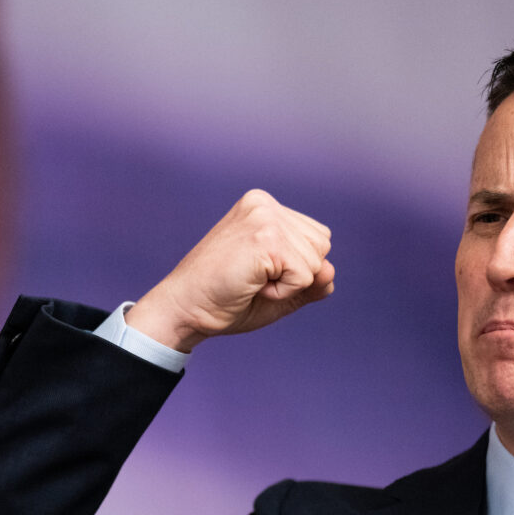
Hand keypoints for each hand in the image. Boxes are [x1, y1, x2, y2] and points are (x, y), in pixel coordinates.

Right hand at [126, 190, 333, 351]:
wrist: (183, 310)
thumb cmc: (224, 300)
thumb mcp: (278, 288)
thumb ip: (310, 280)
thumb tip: (330, 273)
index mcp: (263, 206)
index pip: (316, 238)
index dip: (294, 269)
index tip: (254, 272)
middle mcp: (264, 204)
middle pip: (322, 246)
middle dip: (295, 275)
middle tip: (252, 279)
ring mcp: (264, 218)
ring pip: (316, 262)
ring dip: (288, 286)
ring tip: (250, 282)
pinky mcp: (266, 239)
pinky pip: (304, 277)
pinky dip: (281, 293)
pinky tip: (251, 287)